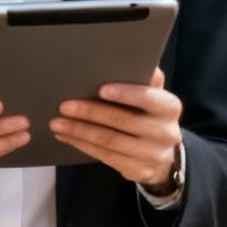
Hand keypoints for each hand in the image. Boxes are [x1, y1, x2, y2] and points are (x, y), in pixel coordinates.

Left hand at [50, 68, 181, 190]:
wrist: (161, 152)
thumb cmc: (148, 115)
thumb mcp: (152, 96)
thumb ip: (143, 80)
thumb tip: (125, 56)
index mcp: (170, 107)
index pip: (149, 98)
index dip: (126, 94)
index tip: (101, 89)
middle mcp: (167, 132)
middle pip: (123, 121)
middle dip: (90, 112)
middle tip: (64, 106)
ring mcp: (153, 155)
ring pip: (109, 141)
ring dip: (79, 131)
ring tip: (56, 122)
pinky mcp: (139, 170)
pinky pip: (105, 156)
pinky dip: (81, 144)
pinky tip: (66, 135)